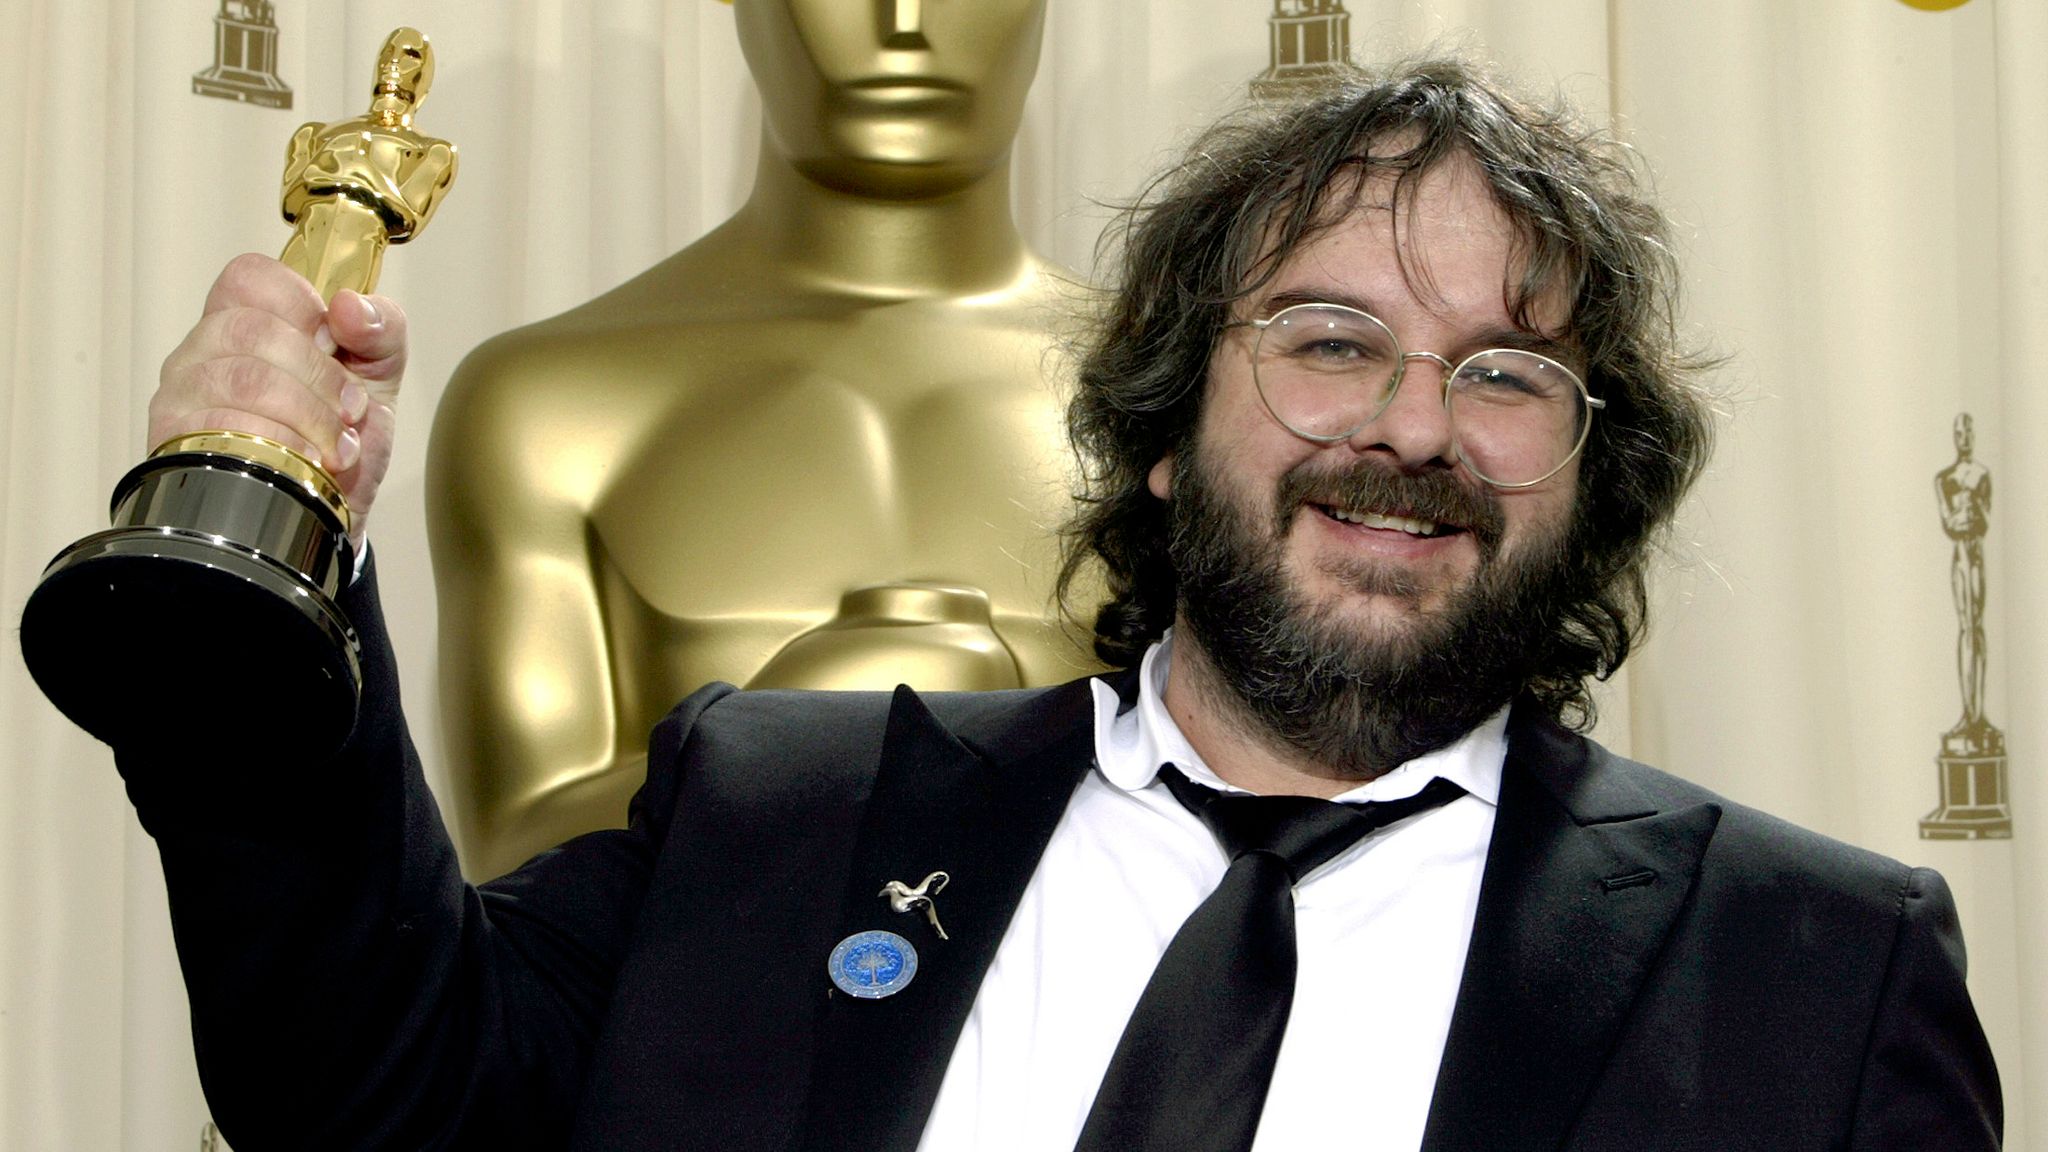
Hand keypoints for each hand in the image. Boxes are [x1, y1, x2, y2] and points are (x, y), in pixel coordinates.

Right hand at [152, 253, 407, 543]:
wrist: (334, 511)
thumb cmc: (342, 436)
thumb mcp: (379, 373)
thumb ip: (382, 328)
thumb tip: (350, 306)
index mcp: (245, 319)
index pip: (249, 276)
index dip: (301, 305)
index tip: (335, 345)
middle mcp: (203, 352)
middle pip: (249, 329)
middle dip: (319, 374)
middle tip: (349, 409)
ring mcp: (184, 397)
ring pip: (242, 379)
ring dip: (308, 414)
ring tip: (336, 444)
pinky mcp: (178, 445)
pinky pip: (228, 430)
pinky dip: (283, 446)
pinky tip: (307, 462)